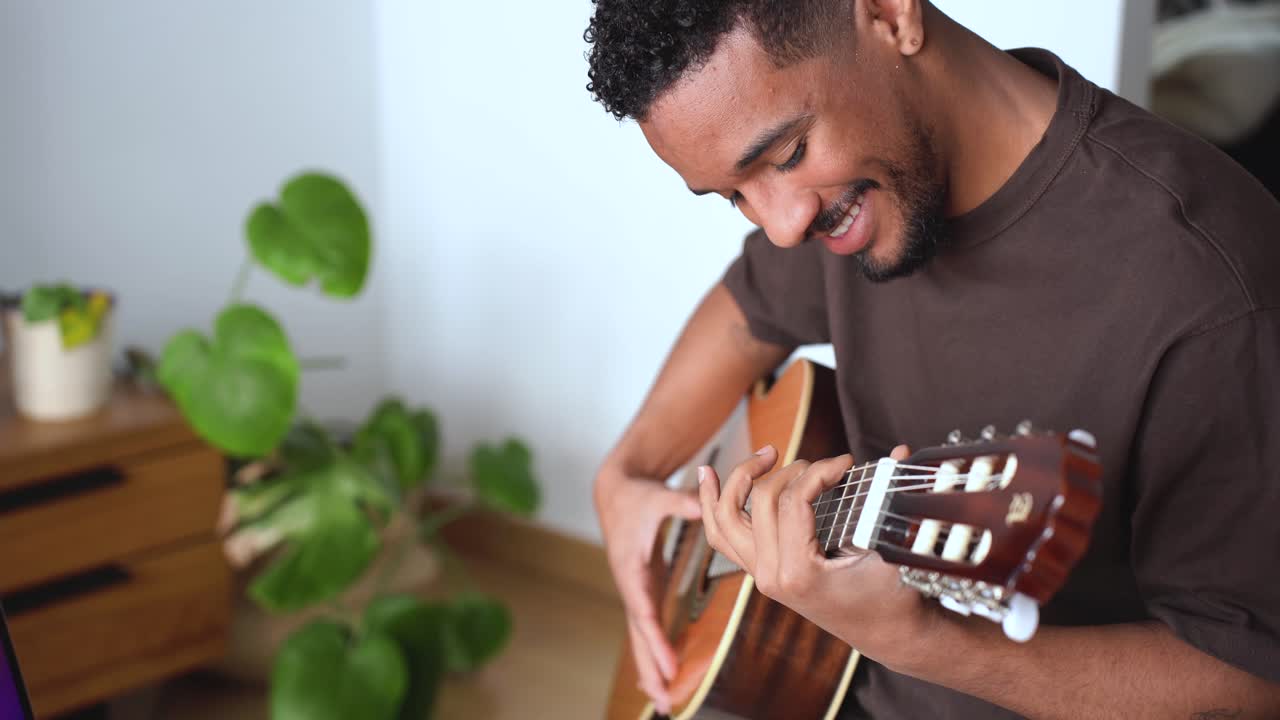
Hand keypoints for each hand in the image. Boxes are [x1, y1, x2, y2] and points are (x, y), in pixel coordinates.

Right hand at [595, 463, 701, 714]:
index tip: (668, 665)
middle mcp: (630, 585)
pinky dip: (652, 652)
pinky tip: (660, 678)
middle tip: (665, 702)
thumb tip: (702, 504)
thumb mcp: (657, 497)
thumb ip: (680, 503)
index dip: (655, 639)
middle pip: (639, 634)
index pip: (643, 610)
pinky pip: (646, 628)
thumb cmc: (637, 497)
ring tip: (664, 703)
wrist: (615, 493)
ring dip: (650, 669)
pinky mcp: (643, 590)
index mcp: (631, 568)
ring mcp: (635, 590)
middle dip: (650, 668)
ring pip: (640, 636)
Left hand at [697, 445, 931, 664]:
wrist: (886, 634)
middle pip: (760, 500)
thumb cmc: (892, 595)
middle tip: (817, 464)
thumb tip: (903, 450)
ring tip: (762, 454)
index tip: (845, 462)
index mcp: (799, 572)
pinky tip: (708, 477)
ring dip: (737, 479)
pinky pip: (722, 536)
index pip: (794, 500)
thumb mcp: (888, 547)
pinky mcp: (759, 572)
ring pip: (725, 518)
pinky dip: (710, 505)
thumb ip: (888, 496)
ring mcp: (760, 575)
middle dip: (788, 471)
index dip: (819, 471)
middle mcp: (771, 575)